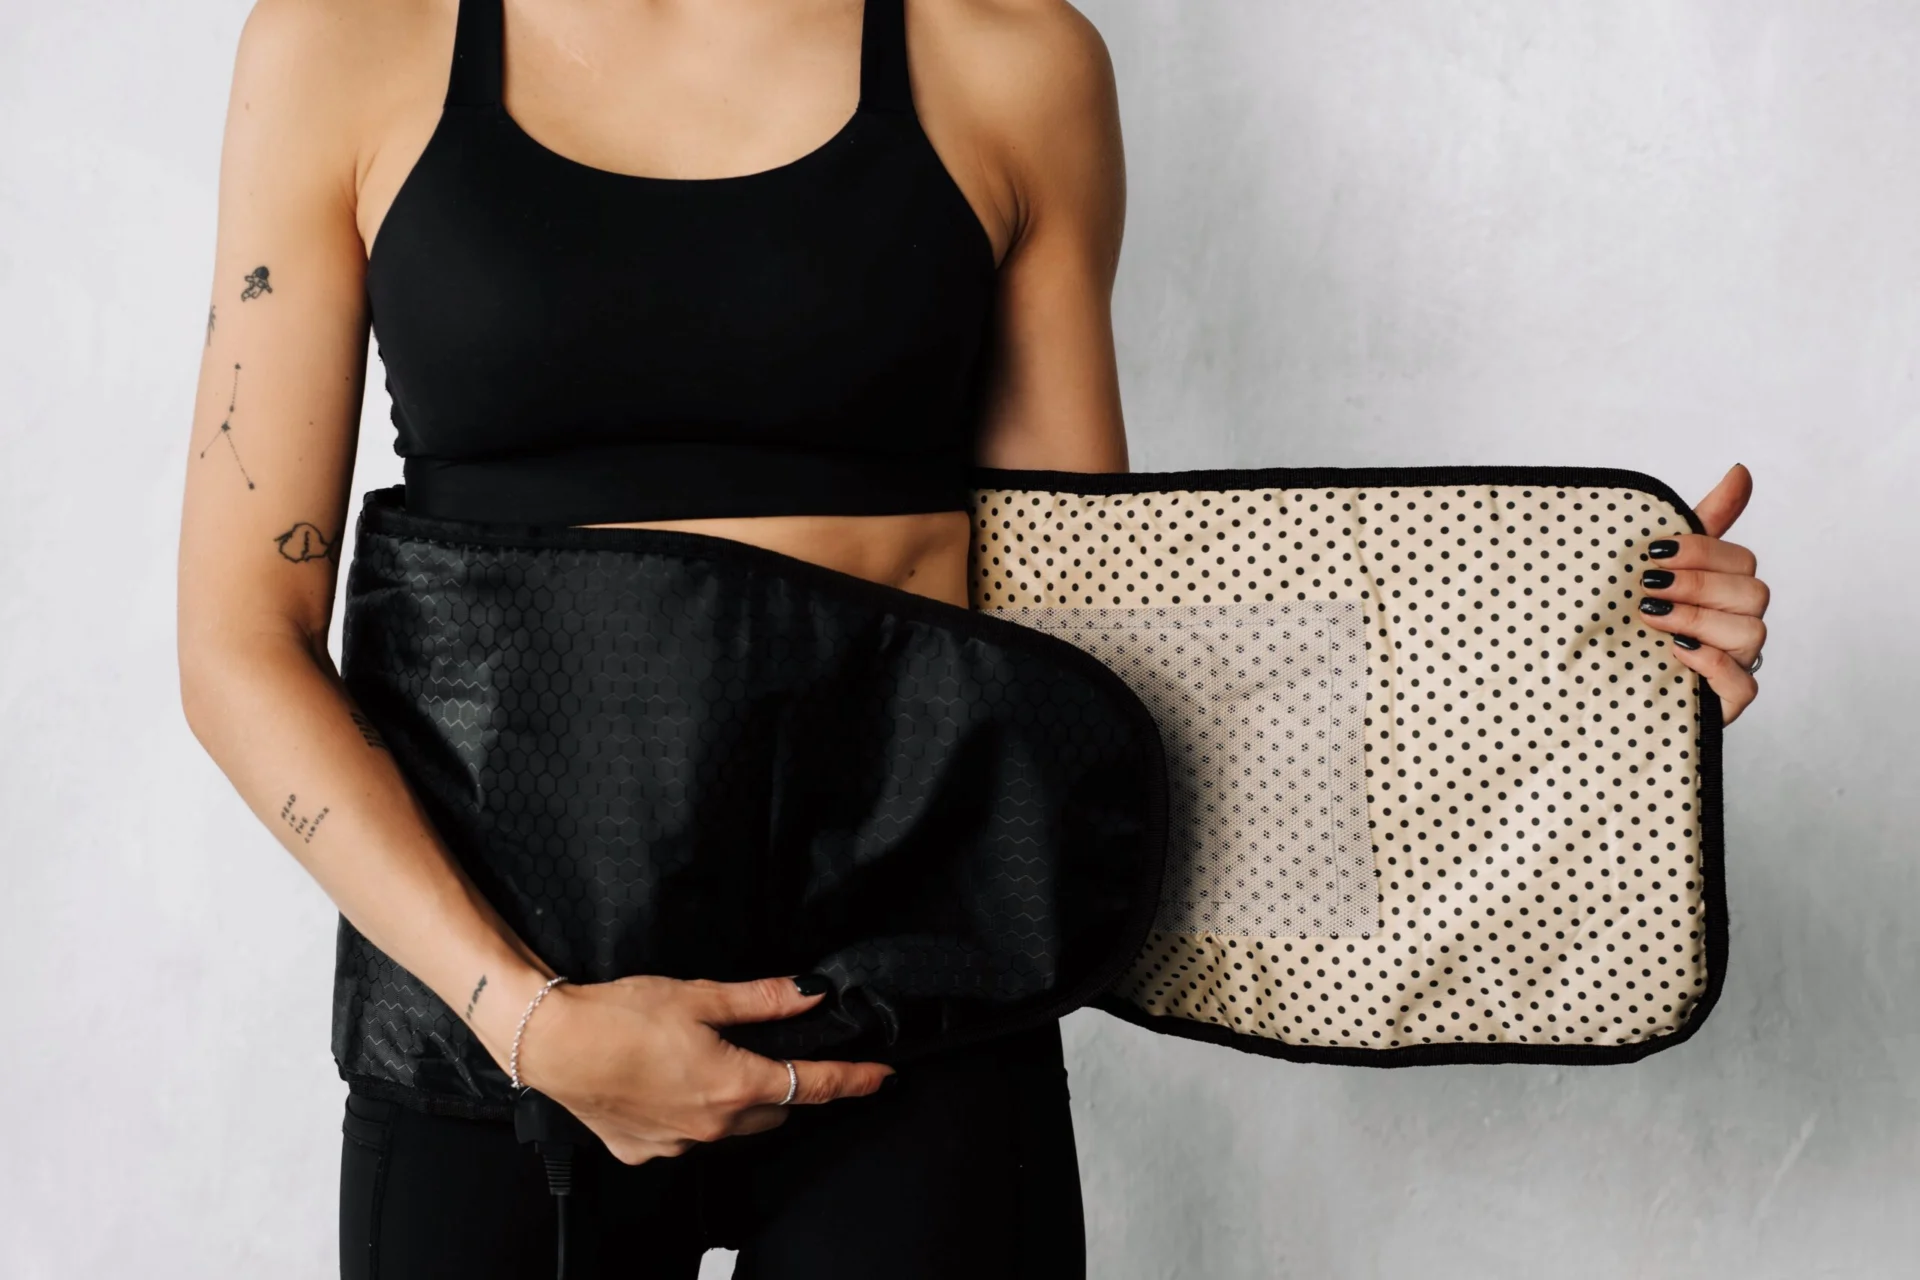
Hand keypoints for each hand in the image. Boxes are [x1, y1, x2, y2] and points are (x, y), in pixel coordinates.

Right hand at [512, 973, 895, 1165]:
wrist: (550, 1043)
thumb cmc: (621, 1015)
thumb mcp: (699, 997)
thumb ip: (761, 1001)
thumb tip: (810, 994)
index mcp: (734, 1085)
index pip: (813, 1087)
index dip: (852, 1080)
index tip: (881, 1076)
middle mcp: (712, 1126)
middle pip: (773, 1107)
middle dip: (785, 1083)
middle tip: (774, 1052)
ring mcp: (678, 1144)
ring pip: (732, 1125)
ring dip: (738, 1099)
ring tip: (713, 1062)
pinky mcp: (646, 1150)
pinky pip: (687, 1135)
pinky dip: (691, 1112)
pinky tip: (668, 1083)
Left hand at [1634, 463, 1768, 725]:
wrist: (1593, 681)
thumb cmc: (1636, 617)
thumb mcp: (1660, 566)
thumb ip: (1702, 522)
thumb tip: (1742, 470)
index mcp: (1725, 590)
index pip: (1741, 560)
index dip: (1701, 552)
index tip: (1652, 554)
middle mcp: (1736, 626)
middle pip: (1753, 593)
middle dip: (1697, 585)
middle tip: (1646, 588)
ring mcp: (1734, 665)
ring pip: (1752, 634)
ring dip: (1698, 620)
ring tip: (1651, 619)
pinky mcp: (1724, 703)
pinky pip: (1745, 685)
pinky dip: (1713, 665)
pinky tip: (1677, 654)